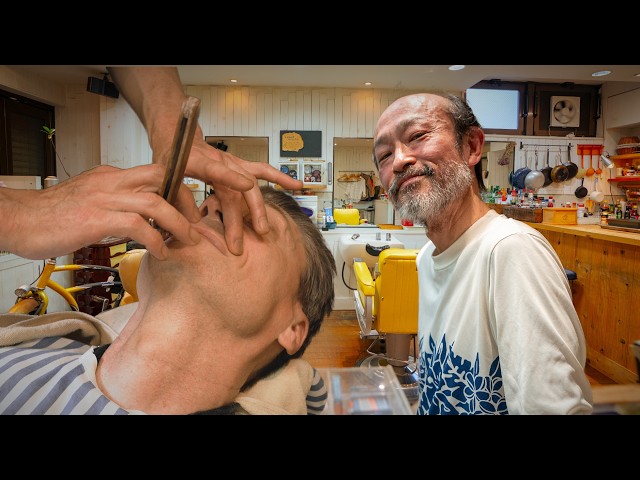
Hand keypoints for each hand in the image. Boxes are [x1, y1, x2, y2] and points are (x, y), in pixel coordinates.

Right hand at [0, 164, 200, 259]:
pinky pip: (137, 226)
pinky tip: (161, 253)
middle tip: (197, 223)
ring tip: (187, 241)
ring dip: (178, 224)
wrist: (17, 219)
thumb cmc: (51, 216)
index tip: (192, 207)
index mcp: (111, 176)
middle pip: (163, 178)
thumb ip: (116, 203)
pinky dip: (156, 241)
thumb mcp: (90, 200)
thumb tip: (141, 218)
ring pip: (156, 203)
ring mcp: (104, 198)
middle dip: (187, 199)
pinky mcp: (96, 219)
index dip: (180, 187)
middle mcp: (112, 181)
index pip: (156, 173)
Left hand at [106, 66, 302, 254]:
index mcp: (197, 161)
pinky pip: (263, 171)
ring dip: (258, 209)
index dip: (232, 177)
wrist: (178, 138)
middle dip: (239, 218)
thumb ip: (175, 198)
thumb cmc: (169, 160)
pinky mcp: (240, 165)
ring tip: (264, 230)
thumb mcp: (162, 178)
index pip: (216, 169)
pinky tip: (296, 186)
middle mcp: (219, 161)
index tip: (247, 186)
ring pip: (251, 186)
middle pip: (235, 190)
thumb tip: (189, 224)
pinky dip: (280, 178)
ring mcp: (232, 163)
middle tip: (238, 244)